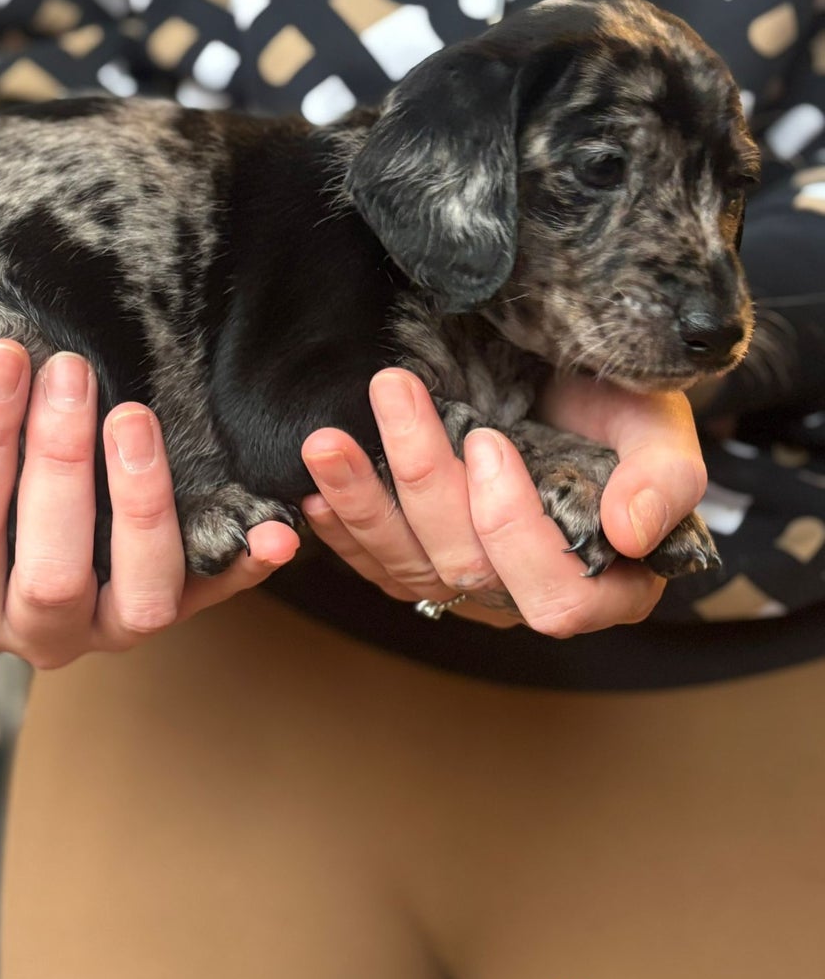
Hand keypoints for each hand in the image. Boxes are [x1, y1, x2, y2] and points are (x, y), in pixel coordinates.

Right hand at [0, 341, 299, 667]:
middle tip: (70, 373)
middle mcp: (37, 633)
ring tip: (135, 417)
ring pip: (140, 595)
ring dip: (142, 505)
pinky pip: (216, 596)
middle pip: (49, 568)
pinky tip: (277, 527)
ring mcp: (113, 628)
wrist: (24, 546)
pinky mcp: (175, 611)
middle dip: (58, 466)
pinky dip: (246, 564)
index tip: (2, 357)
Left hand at [300, 369, 707, 637]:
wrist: (575, 382)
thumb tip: (629, 532)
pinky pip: (375, 563)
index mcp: (608, 583)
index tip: (488, 441)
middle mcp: (531, 593)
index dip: (514, 529)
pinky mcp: (422, 560)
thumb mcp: (661, 430)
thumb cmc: (626, 409)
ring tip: (327, 441)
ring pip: (409, 567)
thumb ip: (663, 480)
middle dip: (422, 478)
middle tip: (394, 390)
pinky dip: (341, 526)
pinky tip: (314, 487)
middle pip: (467, 567)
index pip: (558, 595)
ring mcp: (472, 580)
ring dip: (361, 502)